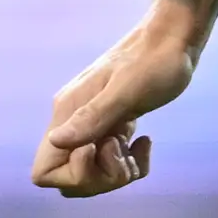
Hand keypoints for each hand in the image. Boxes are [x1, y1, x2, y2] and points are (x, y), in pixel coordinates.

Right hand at [32, 4, 200, 197]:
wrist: (173, 37)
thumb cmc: (155, 61)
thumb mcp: (127, 92)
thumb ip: (92, 118)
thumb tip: (56, 141)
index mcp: (67, 113)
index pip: (44, 171)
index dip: (73, 177)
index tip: (101, 153)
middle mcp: (72, 121)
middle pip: (69, 180)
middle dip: (101, 178)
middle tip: (125, 153)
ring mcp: (92, 124)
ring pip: (91, 174)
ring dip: (118, 172)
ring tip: (138, 146)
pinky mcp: (111, 124)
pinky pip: (111, 161)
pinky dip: (131, 162)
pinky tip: (145, 143)